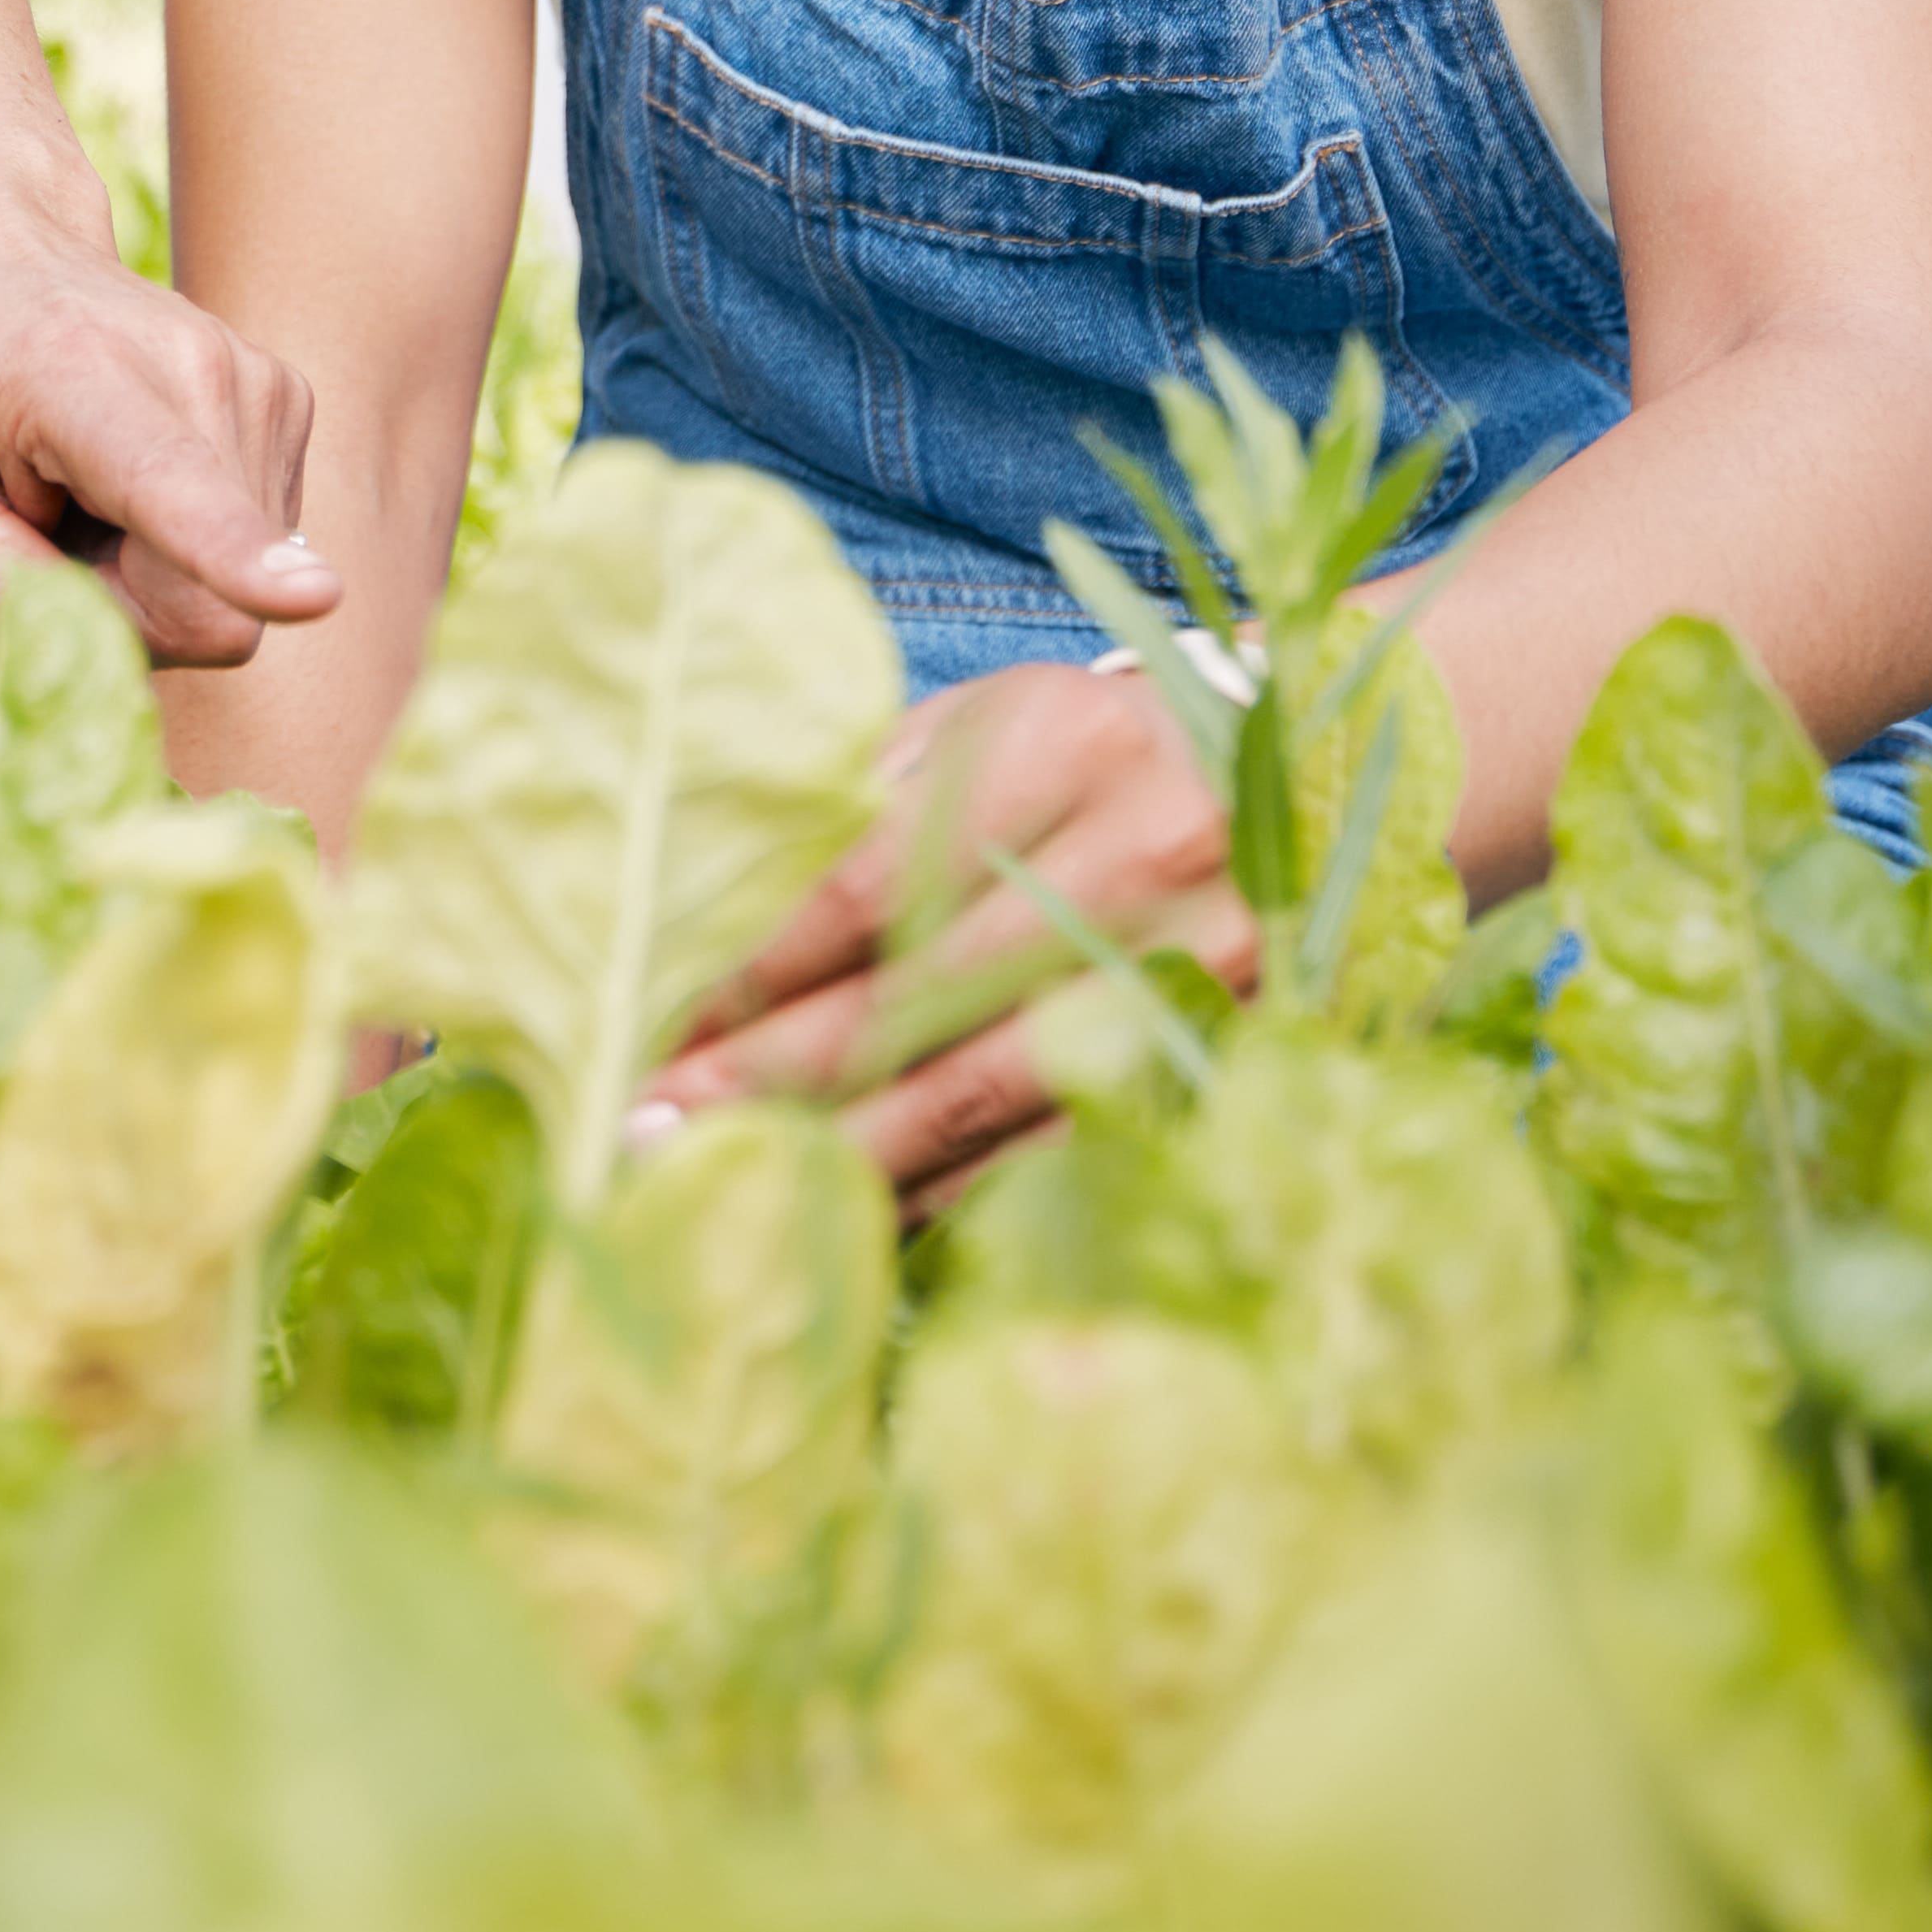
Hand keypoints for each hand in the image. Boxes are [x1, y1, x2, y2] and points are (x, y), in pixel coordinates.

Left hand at [0, 159, 336, 666]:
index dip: (238, 553)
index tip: (315, 597)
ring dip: (147, 570)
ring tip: (77, 486)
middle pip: (207, 601)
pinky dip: (178, 537)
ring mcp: (257, 379)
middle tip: (42, 522)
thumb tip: (127, 666)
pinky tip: (122, 473)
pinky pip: (248, 546)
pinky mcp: (286, 399)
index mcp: (76, 378)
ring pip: (235, 589)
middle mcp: (195, 366)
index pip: (174, 485)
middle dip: (123, 607)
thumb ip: (4, 593)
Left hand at [645, 658, 1251, 1198]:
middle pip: (917, 1003)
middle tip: (652, 1131)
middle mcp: (1144, 856)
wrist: (1279, 780)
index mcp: (1063, 745)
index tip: (658, 1029)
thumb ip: (856, 803)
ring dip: (841, 1154)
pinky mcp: (1221, 1062)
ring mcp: (1197, 973)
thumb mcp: (979, 727)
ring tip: (731, 1186)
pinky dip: (939, 1188)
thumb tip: (696, 912)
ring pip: (982, 1098)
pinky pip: (1048, 1151)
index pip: (867, 888)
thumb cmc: (1077, 751)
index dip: (752, 974)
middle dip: (768, 1082)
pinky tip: (850, 1204)